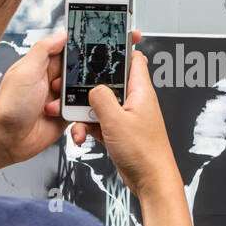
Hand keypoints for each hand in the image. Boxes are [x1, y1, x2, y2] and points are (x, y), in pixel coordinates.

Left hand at [0, 29, 71, 167]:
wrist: (7, 140)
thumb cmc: (9, 107)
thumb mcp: (25, 71)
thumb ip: (43, 50)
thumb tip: (60, 34)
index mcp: (40, 66)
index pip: (65, 51)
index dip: (76, 51)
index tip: (87, 53)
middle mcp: (50, 81)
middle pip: (78, 72)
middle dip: (77, 80)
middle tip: (62, 88)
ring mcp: (59, 99)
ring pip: (82, 92)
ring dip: (74, 100)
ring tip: (54, 108)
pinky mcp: (66, 116)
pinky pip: (82, 111)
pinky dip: (79, 115)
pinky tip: (64, 117)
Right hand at [57, 30, 140, 145]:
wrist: (151, 181)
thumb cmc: (144, 153)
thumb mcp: (116, 120)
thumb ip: (101, 97)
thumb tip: (92, 87)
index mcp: (141, 91)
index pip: (133, 59)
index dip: (119, 49)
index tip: (102, 43)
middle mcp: (135, 101)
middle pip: (108, 83)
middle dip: (89, 89)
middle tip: (75, 94)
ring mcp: (127, 117)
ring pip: (100, 105)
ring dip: (86, 113)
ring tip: (79, 124)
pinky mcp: (120, 132)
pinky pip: (100, 122)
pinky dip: (89, 128)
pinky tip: (83, 136)